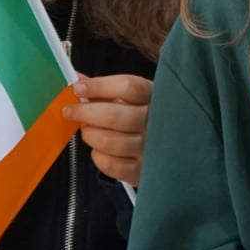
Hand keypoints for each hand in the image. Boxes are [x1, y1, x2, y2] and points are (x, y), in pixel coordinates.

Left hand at [63, 73, 152, 187]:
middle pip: (113, 115)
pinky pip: (110, 165)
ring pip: (108, 141)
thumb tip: (76, 78)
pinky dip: (97, 156)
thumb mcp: (135, 98)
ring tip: (87, 130)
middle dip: (84, 113)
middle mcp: (156, 122)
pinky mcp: (143, 171)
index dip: (99, 86)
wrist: (180, 149)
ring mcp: (150, 149)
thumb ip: (107, 89)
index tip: (77, 88)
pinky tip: (100, 149)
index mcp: (155, 96)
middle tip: (69, 112)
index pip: (127, 87)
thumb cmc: (148, 116)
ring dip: (90, 135)